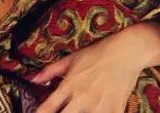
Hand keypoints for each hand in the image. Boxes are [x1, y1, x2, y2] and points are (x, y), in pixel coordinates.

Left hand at [33, 20, 159, 112]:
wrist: (126, 53)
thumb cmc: (96, 54)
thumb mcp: (71, 59)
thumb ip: (50, 71)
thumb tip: (33, 79)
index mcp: (69, 85)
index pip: (48, 107)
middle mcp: (82, 98)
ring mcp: (100, 106)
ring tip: (77, 112)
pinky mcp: (115, 111)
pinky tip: (95, 111)